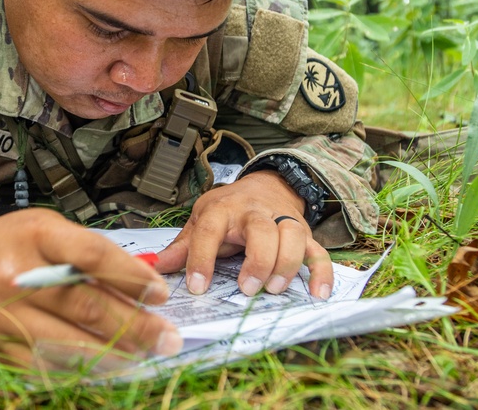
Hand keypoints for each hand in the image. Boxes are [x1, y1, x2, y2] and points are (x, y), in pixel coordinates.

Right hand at [0, 208, 180, 369]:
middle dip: (134, 325)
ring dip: (113, 353)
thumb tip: (140, 286)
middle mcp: (17, 274)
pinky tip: (105, 368)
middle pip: (85, 305)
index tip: (160, 294)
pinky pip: (46, 365)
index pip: (91, 256)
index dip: (131, 277)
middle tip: (167, 338)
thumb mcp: (48, 229)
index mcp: (35, 235)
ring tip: (143, 356)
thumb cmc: (10, 243)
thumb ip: (89, 252)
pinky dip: (80, 369)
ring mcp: (4, 313)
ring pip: (68, 342)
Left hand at [155, 170, 333, 299]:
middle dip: (257, 260)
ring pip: (293, 236)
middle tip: (246, 289)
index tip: (197, 287)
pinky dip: (321, 272)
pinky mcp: (304, 234)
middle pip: (262, 230)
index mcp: (223, 209)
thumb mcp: (201, 220)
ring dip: (287, 264)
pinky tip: (317, 292)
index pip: (210, 231)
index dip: (201, 259)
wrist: (266, 185)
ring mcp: (283, 222)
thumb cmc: (230, 208)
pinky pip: (318, 251)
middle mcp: (256, 213)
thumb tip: (156, 267)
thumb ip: (183, 247)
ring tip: (274, 289)